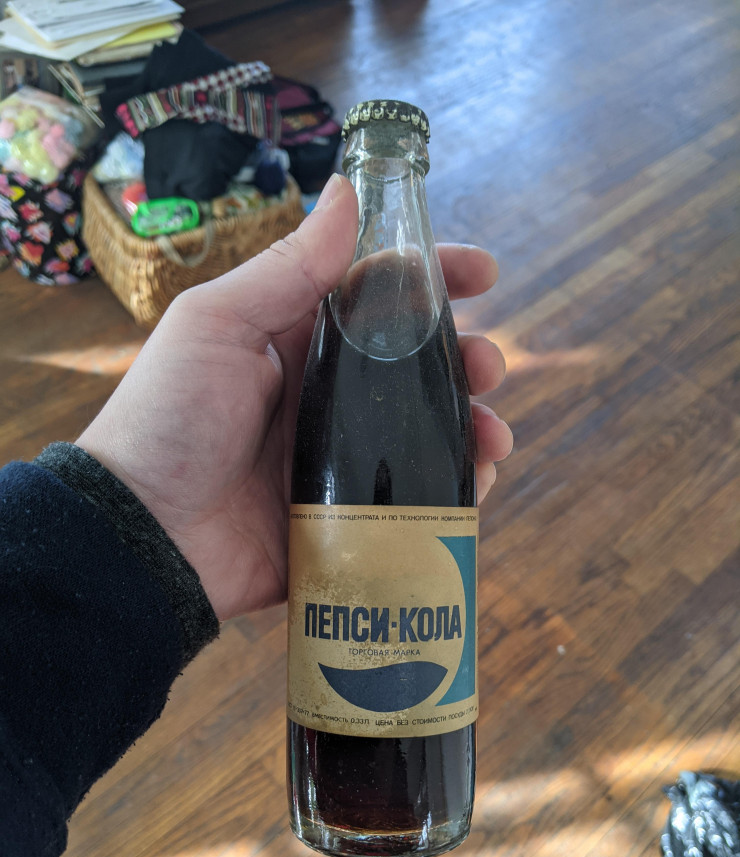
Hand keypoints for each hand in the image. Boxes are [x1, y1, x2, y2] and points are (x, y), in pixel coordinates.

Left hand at [77, 175, 512, 620]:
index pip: (378, 296)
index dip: (432, 277)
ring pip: (425, 432)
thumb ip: (285, 270)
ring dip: (471, 425)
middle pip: (415, 366)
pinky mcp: (348, 515)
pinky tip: (474, 484)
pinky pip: (415, 497)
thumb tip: (345, 192)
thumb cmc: (169, 419)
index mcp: (295, 341)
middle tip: (487, 366)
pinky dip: (452, 489)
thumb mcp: (217, 326)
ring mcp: (341, 457)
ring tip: (494, 436)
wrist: (144, 535)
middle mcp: (325, 395)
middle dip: (464, 358)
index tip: (483, 273)